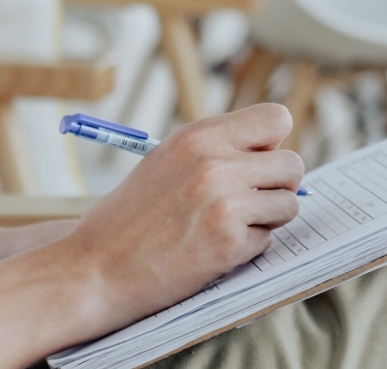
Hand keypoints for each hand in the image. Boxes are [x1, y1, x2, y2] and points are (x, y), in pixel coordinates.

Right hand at [49, 104, 303, 336]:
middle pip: (293, 163)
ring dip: (266, 220)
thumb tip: (270, 155)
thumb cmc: (126, 220)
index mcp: (198, 136)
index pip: (277, 118)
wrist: (93, 269)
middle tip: (249, 202)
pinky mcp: (229, 243)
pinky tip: (211, 250)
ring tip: (227, 227)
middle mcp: (214, 163)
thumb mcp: (165, 163)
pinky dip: (247, 249)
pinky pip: (268, 240)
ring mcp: (225, 203)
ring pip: (289, 204)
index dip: (272, 144)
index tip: (255, 162)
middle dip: (278, 186)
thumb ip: (215, 151)